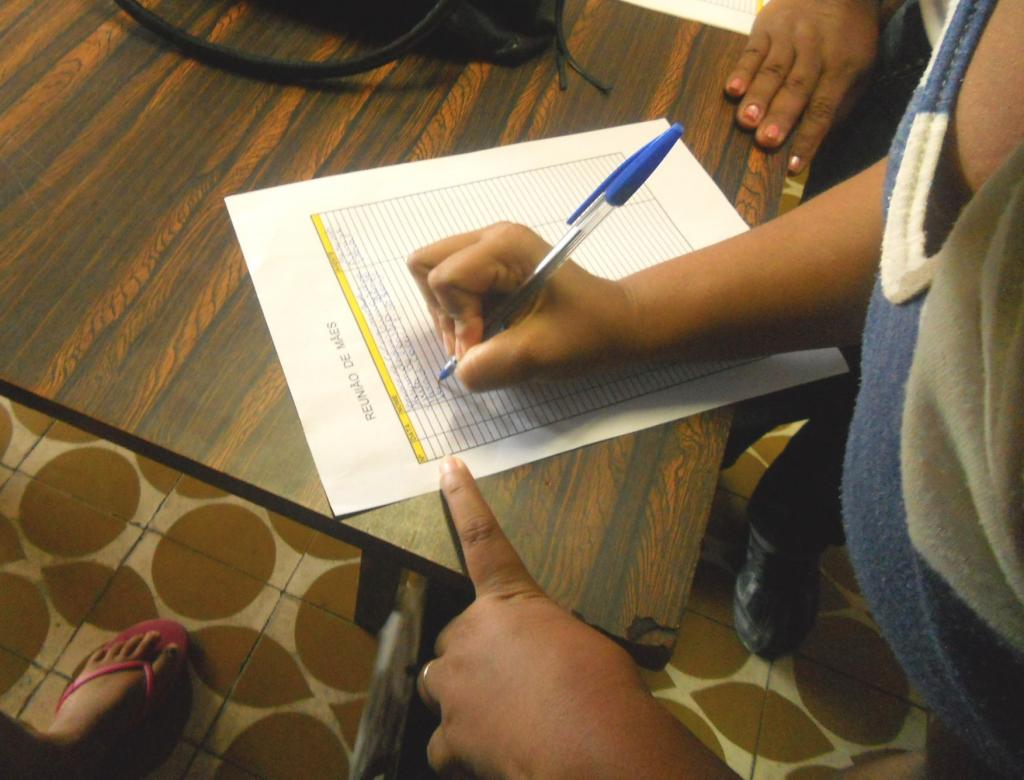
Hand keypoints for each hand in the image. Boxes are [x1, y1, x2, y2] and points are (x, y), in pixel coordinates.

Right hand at [407, 222, 637, 389]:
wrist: (618, 323)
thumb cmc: (587, 333)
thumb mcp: (539, 355)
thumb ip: (490, 365)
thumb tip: (459, 370)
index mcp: (504, 246)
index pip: (444, 278)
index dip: (458, 320)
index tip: (487, 343)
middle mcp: (491, 237)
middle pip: (427, 265)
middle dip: (442, 310)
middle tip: (476, 339)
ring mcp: (489, 249)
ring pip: (433, 276)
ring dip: (450, 315)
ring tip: (485, 337)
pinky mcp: (490, 267)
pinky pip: (451, 287)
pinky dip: (460, 314)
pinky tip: (491, 329)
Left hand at [417, 457, 731, 778]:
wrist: (590, 745)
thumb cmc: (602, 687)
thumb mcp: (583, 645)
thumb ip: (551, 641)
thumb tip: (551, 667)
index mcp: (509, 602)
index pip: (483, 539)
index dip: (463, 501)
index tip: (447, 468)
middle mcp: (470, 636)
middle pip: (453, 638)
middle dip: (473, 656)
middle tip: (513, 683)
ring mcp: (453, 687)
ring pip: (438, 686)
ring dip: (460, 698)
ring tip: (499, 719)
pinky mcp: (448, 738)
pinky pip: (444, 745)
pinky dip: (462, 752)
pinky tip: (491, 756)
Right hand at [724, 0, 880, 173]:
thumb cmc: (847, 39)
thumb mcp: (860, 70)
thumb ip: (841, 105)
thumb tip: (819, 141)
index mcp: (843, 66)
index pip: (824, 108)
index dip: (809, 137)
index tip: (794, 165)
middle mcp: (816, 51)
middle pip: (797, 88)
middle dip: (780, 116)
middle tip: (765, 141)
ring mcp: (790, 37)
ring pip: (774, 70)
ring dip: (758, 97)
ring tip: (746, 121)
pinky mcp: (768, 26)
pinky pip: (754, 50)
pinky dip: (742, 70)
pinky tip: (732, 90)